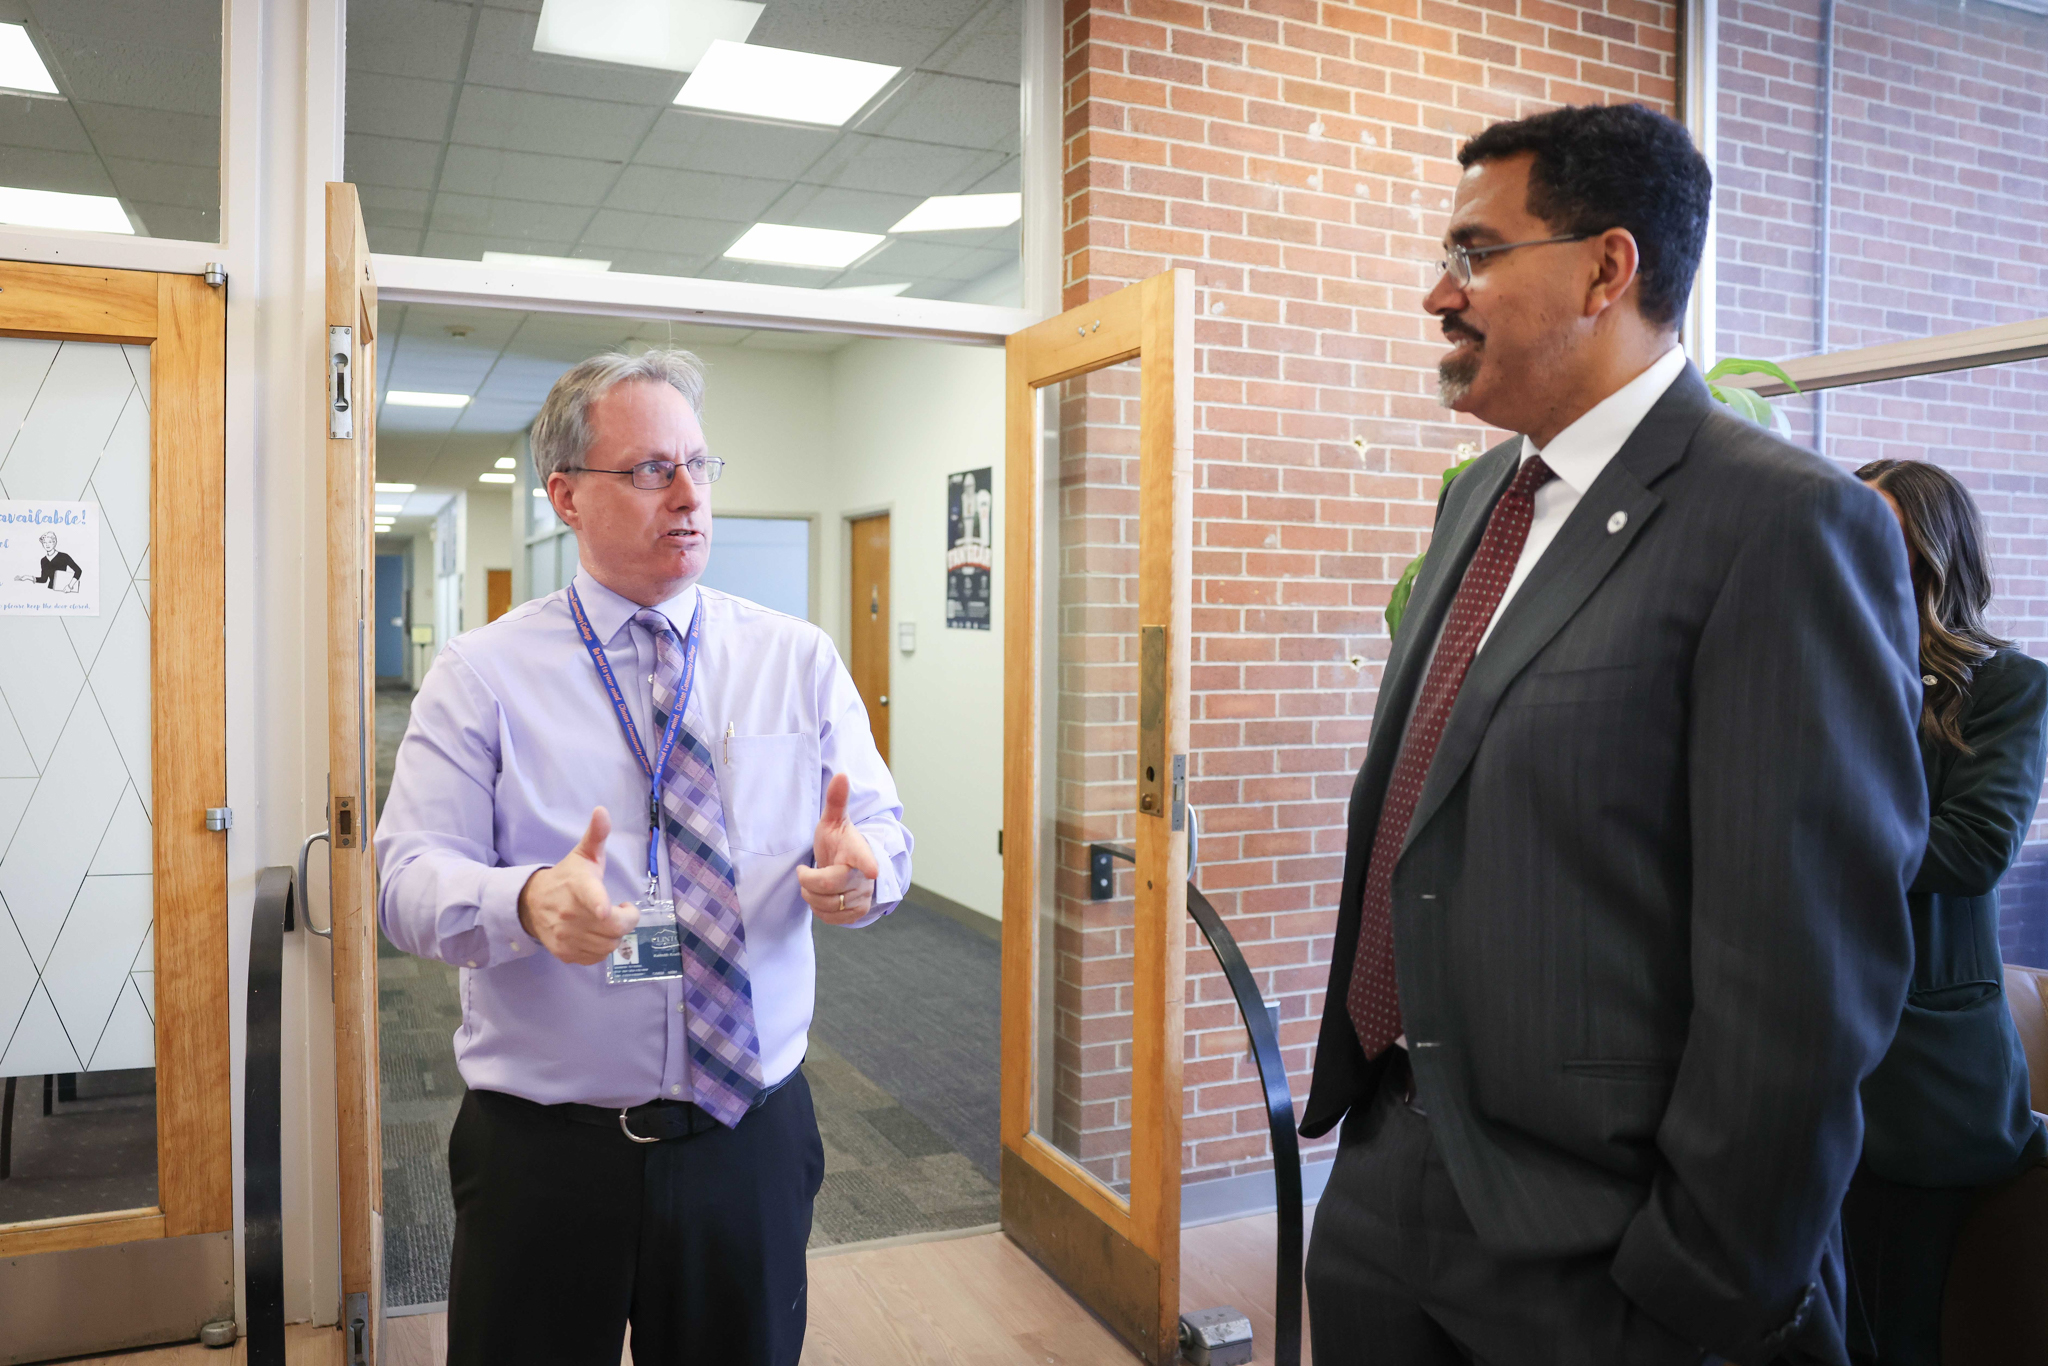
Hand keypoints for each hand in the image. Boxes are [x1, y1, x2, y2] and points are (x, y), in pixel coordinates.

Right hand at [517, 807, 639, 964]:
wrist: (531, 903)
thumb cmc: (566, 877)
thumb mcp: (582, 855)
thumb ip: (596, 835)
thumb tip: (602, 810)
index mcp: (578, 886)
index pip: (590, 896)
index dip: (600, 905)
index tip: (607, 910)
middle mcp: (569, 914)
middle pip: (614, 928)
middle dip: (626, 920)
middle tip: (622, 910)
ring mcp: (565, 936)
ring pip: (608, 945)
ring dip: (615, 935)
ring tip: (608, 921)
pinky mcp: (564, 952)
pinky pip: (596, 958)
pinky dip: (602, 949)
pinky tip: (597, 934)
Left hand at [798, 773, 879, 925]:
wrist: (850, 867)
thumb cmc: (839, 842)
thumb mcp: (834, 821)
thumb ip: (836, 800)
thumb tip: (841, 774)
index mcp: (859, 852)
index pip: (865, 859)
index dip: (868, 865)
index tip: (872, 871)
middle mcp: (865, 878)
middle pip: (828, 885)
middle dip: (809, 880)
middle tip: (805, 870)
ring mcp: (863, 897)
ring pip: (827, 904)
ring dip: (811, 895)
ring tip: (812, 882)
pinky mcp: (857, 913)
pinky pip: (830, 918)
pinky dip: (818, 909)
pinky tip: (820, 896)